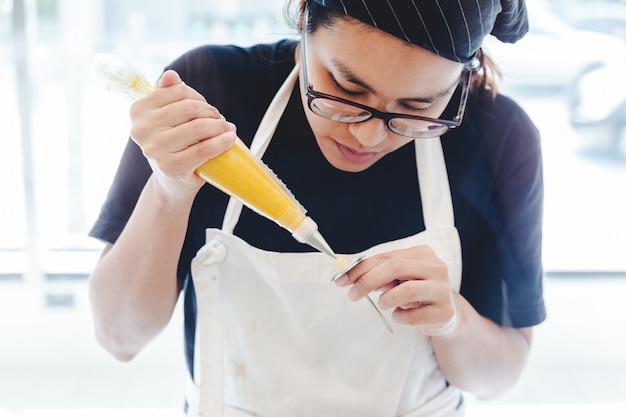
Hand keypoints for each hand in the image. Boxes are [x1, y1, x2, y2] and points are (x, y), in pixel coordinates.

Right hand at [129, 70, 236, 199]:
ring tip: (227, 129)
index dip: (198, 97)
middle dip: (211, 112)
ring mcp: (155, 149)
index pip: (178, 91)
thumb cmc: (173, 145)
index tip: (206, 108)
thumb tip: (171, 75)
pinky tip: (230, 139)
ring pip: (199, 127)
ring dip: (220, 126)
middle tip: (220, 120)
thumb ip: (168, 95)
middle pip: (190, 108)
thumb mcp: (167, 119)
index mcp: (138, 111)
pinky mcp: (171, 166)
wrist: (171, 183)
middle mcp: (141, 129)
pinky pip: (204, 148)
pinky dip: (222, 142)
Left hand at [334, 246, 457, 335]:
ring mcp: (444, 290)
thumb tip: (349, 275)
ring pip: (407, 290)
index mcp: (422, 253)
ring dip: (386, 299)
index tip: (341, 280)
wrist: (445, 314)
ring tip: (384, 304)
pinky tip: (400, 315)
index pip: (386, 257)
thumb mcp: (398, 279)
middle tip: (353, 295)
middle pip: (395, 268)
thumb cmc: (416, 292)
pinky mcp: (445, 312)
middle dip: (367, 281)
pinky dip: (400, 317)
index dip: (360, 268)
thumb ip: (378, 274)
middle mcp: (436, 267)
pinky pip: (414, 315)